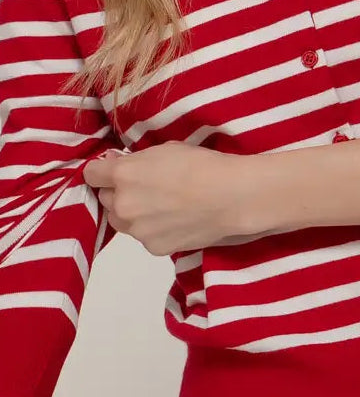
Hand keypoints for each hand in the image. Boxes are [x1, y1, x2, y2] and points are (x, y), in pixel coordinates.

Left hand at [82, 141, 253, 255]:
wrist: (231, 195)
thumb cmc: (201, 164)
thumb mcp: (164, 149)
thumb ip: (137, 161)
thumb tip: (121, 165)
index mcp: (123, 174)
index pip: (91, 174)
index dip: (103, 170)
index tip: (112, 169)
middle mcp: (122, 204)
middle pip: (105, 199)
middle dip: (119, 192)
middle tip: (146, 187)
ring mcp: (137, 230)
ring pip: (122, 221)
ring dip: (133, 213)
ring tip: (163, 205)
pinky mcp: (154, 248)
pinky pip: (144, 236)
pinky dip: (154, 229)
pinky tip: (176, 219)